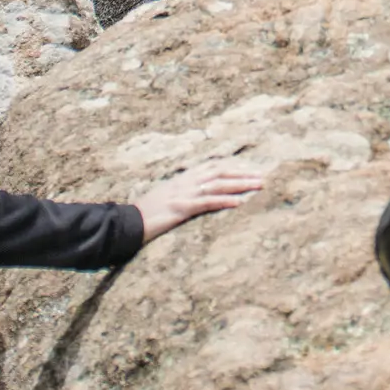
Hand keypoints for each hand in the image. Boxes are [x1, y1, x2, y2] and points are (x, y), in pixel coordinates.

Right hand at [132, 159, 266, 238]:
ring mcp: (183, 194)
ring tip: (259, 185)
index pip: (212, 166)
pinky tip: (239, 203)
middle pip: (219, 171)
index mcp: (182, 178)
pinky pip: (206, 202)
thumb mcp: (165, 198)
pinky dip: (224, 201)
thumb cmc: (145, 214)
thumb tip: (198, 194)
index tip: (250, 168)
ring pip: (217, 184)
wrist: (126, 223)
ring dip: (240, 184)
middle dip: (242, 172)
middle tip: (262, 176)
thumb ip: (182, 193)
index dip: (233, 166)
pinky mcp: (181, 208)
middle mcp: (184, 182)